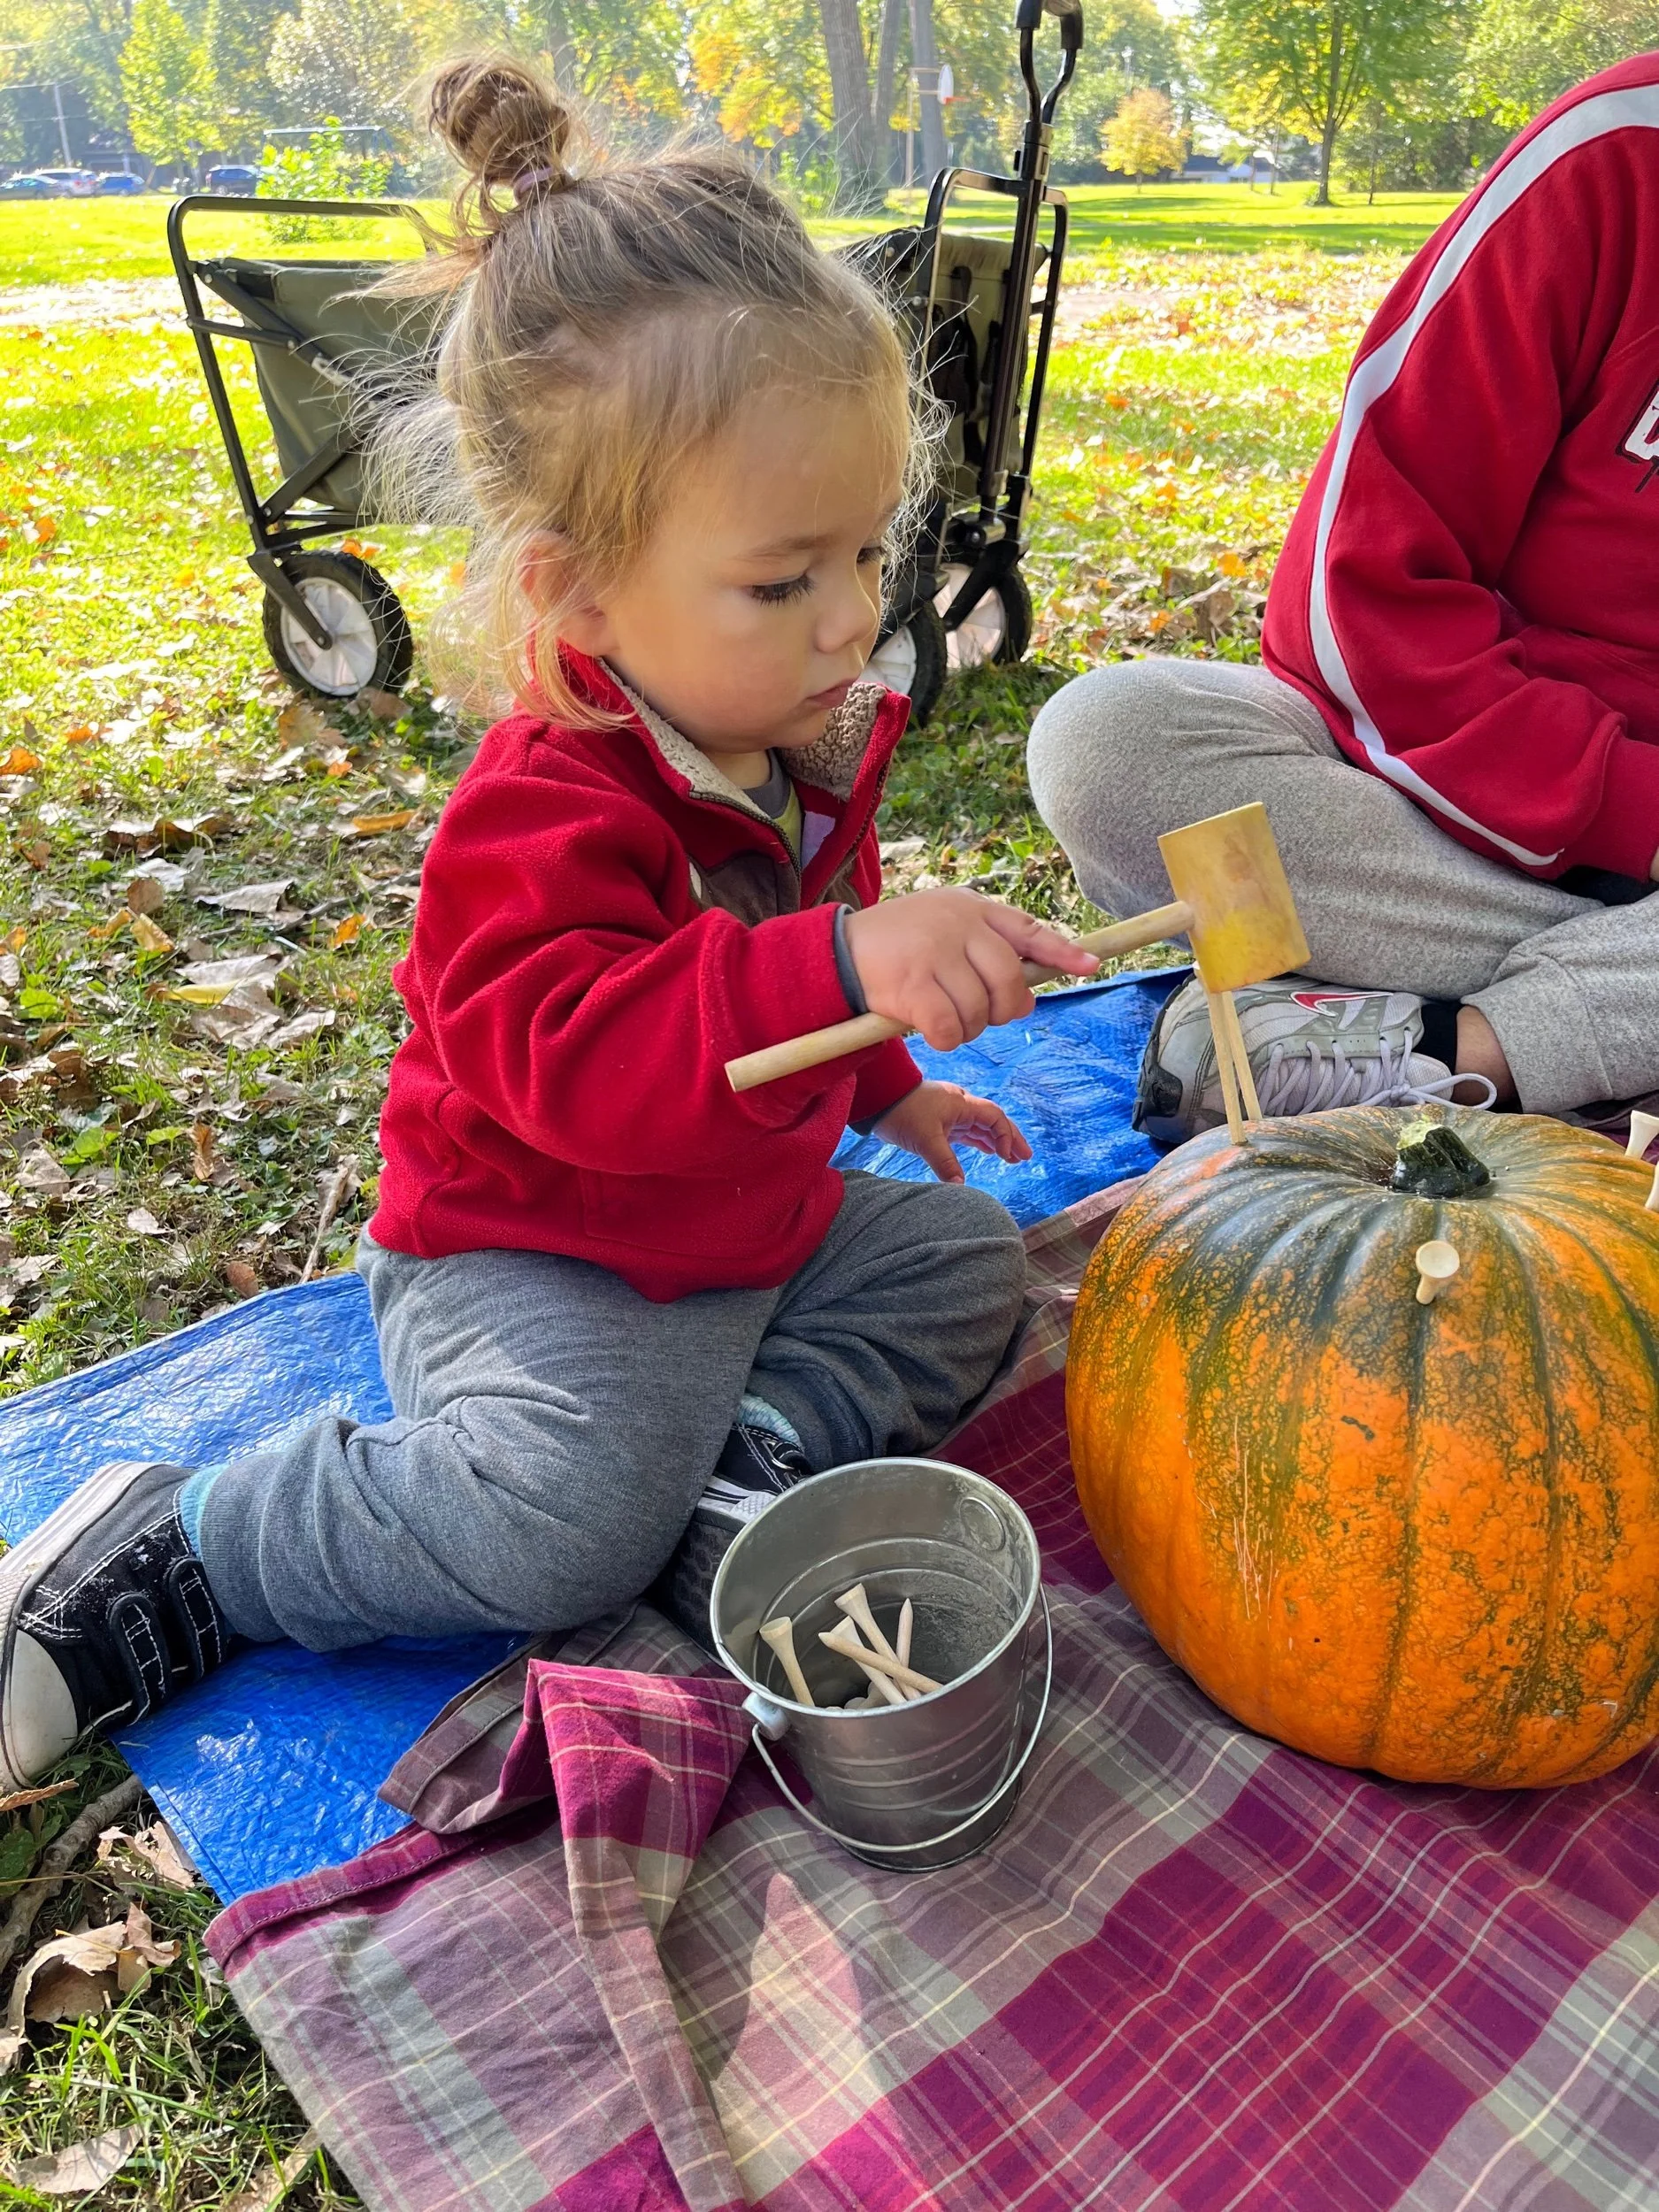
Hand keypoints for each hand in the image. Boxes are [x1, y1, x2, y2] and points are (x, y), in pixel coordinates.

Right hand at [842, 888, 1098, 1050]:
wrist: (833, 956)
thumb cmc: (894, 948)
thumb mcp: (940, 928)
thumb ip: (983, 948)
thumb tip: (1028, 996)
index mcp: (969, 908)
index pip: (1026, 929)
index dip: (1061, 950)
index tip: (1090, 965)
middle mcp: (957, 924)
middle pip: (1010, 981)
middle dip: (1003, 1010)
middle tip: (982, 1017)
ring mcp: (935, 953)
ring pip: (981, 1011)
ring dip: (968, 1029)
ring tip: (944, 1019)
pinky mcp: (913, 985)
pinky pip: (952, 1029)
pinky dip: (946, 1040)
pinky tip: (928, 1031)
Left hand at [872, 1079, 1031, 1183]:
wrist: (878, 1099)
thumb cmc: (902, 1112)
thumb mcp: (925, 1139)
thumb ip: (944, 1162)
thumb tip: (960, 1186)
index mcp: (962, 1104)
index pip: (994, 1117)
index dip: (1005, 1135)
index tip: (1006, 1156)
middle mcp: (960, 1106)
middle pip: (993, 1121)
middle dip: (1010, 1138)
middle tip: (1025, 1157)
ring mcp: (951, 1114)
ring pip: (981, 1128)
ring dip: (996, 1142)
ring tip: (1011, 1159)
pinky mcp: (941, 1123)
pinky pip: (967, 1132)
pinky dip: (980, 1142)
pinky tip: (989, 1152)